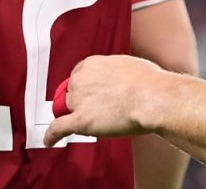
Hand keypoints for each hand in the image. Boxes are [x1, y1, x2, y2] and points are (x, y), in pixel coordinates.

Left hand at [44, 55, 167, 146]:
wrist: (154, 97)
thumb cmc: (149, 82)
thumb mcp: (130, 65)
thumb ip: (116, 72)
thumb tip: (119, 79)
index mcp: (92, 64)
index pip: (79, 76)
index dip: (85, 87)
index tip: (88, 93)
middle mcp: (81, 79)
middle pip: (71, 93)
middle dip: (82, 101)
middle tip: (98, 108)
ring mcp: (79, 100)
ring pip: (67, 110)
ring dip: (75, 116)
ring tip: (92, 123)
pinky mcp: (80, 120)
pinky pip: (58, 129)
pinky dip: (52, 136)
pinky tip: (50, 141)